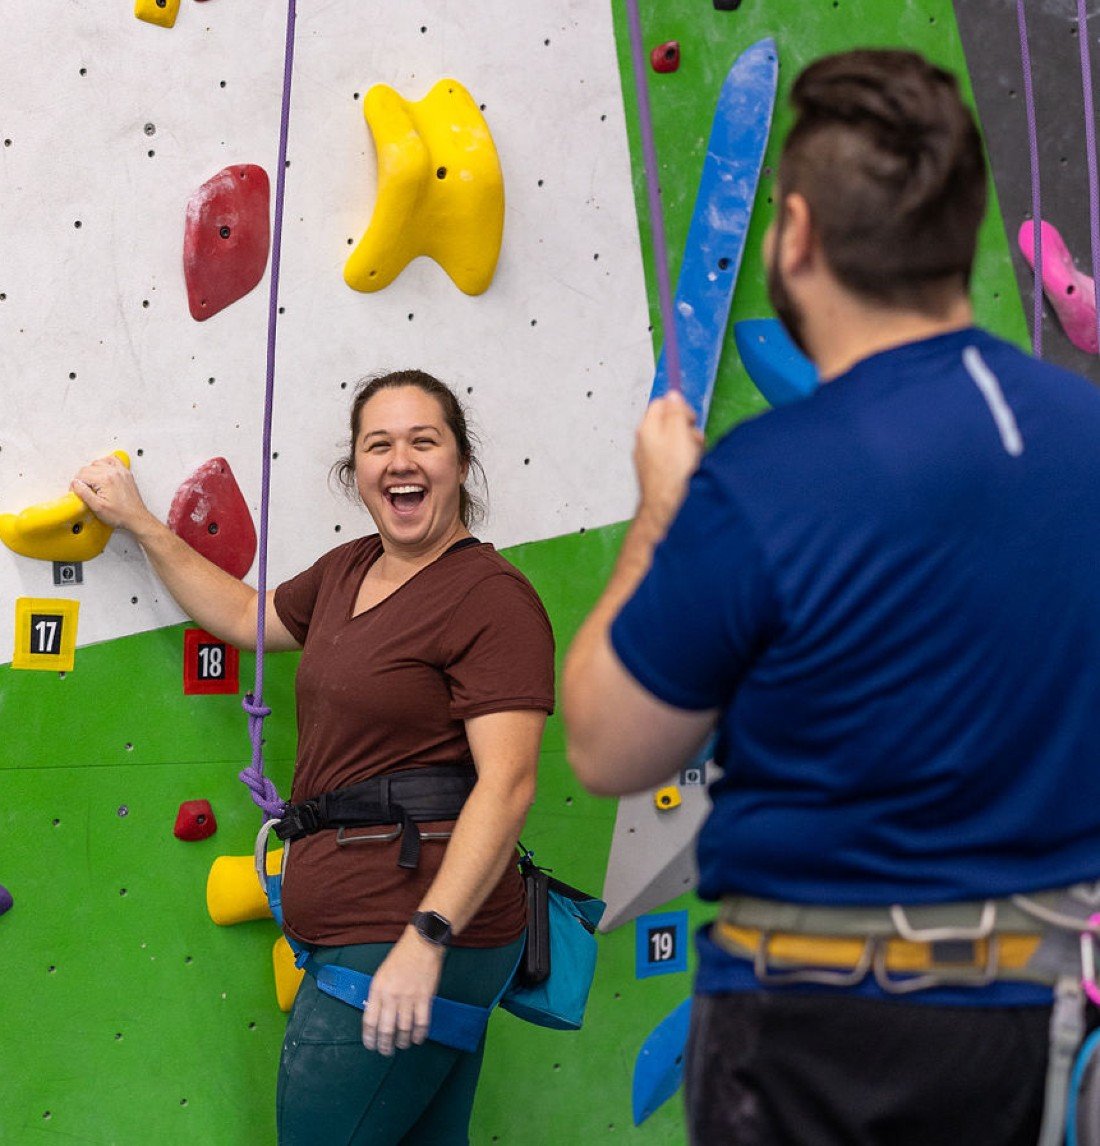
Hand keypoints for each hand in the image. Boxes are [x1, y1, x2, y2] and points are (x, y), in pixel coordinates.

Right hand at [71, 455, 152, 531]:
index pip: (82, 475)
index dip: (76, 484)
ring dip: (92, 470)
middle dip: (83, 478)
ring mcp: (121, 472)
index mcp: (106, 479)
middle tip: (84, 490)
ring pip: (99, 462)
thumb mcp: (97, 507)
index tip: (77, 492)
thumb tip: (75, 484)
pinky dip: (105, 463)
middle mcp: (114, 472)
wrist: (136, 518)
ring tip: (92, 483)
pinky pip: (113, 460)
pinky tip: (102, 472)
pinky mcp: (126, 474)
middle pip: (89, 468)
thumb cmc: (121, 515)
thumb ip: (83, 493)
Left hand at [361, 927, 445, 1054]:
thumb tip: (378, 1017)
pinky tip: (417, 1039)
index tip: (371, 1046)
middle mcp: (391, 996)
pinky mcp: (424, 998)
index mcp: (377, 989)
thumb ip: (379, 995)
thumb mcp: (382, 974)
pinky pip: (421, 1023)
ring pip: (404, 1029)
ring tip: (402, 1045)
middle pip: (386, 1029)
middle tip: (386, 1051)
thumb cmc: (401, 958)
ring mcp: (408, 998)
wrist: (422, 943)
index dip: (369, 1037)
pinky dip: (419, 1035)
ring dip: (402, 1042)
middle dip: (385, 1045)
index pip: (369, 1021)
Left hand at [634, 391, 704, 534]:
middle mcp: (644, 441)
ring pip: (674, 441)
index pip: (662, 403)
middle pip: (670, 422)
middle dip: (686, 430)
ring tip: (692, 460)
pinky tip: (688, 471)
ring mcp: (649, 458)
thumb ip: (675, 412)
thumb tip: (672, 395)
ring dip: (688, 447)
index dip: (680, 408)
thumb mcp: (679, 433)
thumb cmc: (673, 474)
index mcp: (647, 428)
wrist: (667, 507)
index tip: (690, 420)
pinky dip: (683, 461)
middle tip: (692, 443)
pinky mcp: (656, 472)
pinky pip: (673, 458)